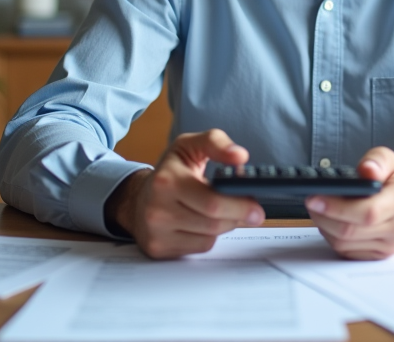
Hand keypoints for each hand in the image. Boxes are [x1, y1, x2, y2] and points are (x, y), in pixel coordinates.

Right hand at [108, 129, 264, 258]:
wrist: (137, 198)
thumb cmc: (169, 171)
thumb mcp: (189, 145)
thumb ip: (216, 143)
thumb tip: (240, 157)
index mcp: (166, 180)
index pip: (212, 201)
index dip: (239, 205)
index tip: (257, 206)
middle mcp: (157, 209)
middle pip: (213, 223)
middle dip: (238, 217)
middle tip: (254, 213)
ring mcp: (156, 233)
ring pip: (209, 238)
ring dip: (224, 226)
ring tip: (224, 212)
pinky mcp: (159, 249)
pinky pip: (199, 248)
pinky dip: (208, 237)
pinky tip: (204, 224)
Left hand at [305, 147, 393, 259]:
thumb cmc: (391, 179)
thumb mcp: (387, 159)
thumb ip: (377, 161)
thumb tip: (368, 169)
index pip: (367, 212)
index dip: (337, 208)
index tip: (316, 199)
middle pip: (351, 231)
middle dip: (324, 216)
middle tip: (312, 202)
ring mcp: (390, 245)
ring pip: (344, 244)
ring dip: (325, 227)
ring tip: (321, 210)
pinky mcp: (378, 256)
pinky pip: (346, 251)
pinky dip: (332, 237)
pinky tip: (332, 222)